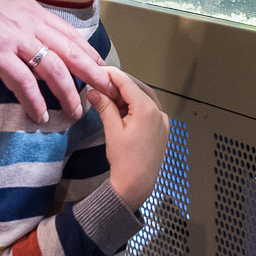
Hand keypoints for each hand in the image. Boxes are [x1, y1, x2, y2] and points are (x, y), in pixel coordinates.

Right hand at [0, 0, 108, 123]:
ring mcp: (15, 37)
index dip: (90, 54)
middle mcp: (31, 23)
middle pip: (73, 52)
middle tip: (110, 94)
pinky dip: (34, 100)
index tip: (104, 70)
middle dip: (95, 75)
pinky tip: (40, 114)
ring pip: (54, 69)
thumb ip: (19, 20)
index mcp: (34, 10)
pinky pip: (22, 81)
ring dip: (68, 94)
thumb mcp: (2, 3)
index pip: (72, 35)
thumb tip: (28, 39)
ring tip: (76, 113)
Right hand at [88, 68, 170, 210]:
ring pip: (144, 99)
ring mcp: (163, 121)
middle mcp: (159, 112)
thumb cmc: (125, 160)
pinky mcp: (162, 130)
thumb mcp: (112, 130)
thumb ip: (104, 107)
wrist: (137, 185)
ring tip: (109, 97)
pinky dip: (136, 107)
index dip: (112, 75)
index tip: (99, 70)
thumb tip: (93, 91)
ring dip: (127, 96)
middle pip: (137, 90)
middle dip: (119, 86)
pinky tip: (122, 110)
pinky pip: (149, 111)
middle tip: (101, 84)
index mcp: (147, 109)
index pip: (127, 84)